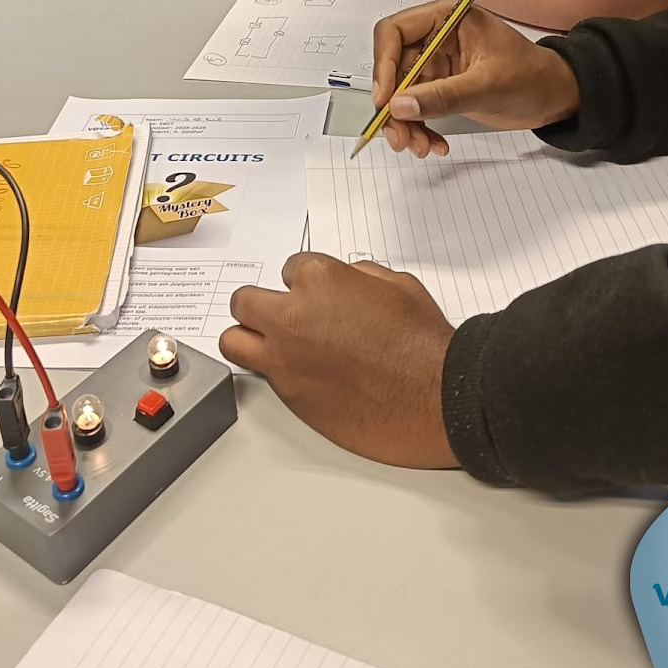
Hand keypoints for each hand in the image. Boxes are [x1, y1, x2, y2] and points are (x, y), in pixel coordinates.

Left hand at [220, 252, 458, 467]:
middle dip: (262, 305)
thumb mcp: (396, 285)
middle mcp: (292, 317)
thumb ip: (358, 277)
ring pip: (234, 341)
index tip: (316, 296)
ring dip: (249, 338)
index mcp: (319, 280)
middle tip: (281, 316)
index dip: (304, 283)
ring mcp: (285, 359)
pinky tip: (300, 375)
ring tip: (269, 344)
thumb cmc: (422, 344)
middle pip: (244, 302)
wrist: (434, 398)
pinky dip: (275, 373)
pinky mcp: (289, 396)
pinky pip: (262, 378)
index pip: (288, 269)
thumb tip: (346, 282)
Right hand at [372, 1, 580, 156]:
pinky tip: (435, 145)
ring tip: (420, 148)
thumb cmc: (532, 76)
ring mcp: (436, 64)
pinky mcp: (441, 88)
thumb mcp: (488, 85)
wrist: (555, 96)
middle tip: (399, 137)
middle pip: (392, 68)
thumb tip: (399, 106)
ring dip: (405, 123)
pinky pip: (416, 109)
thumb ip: (443, 95)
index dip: (383, 64)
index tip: (385, 101)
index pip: (394, 32)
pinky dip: (420, 129)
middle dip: (394, 105)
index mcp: (446, 18)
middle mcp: (435, 38)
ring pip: (400, 93)